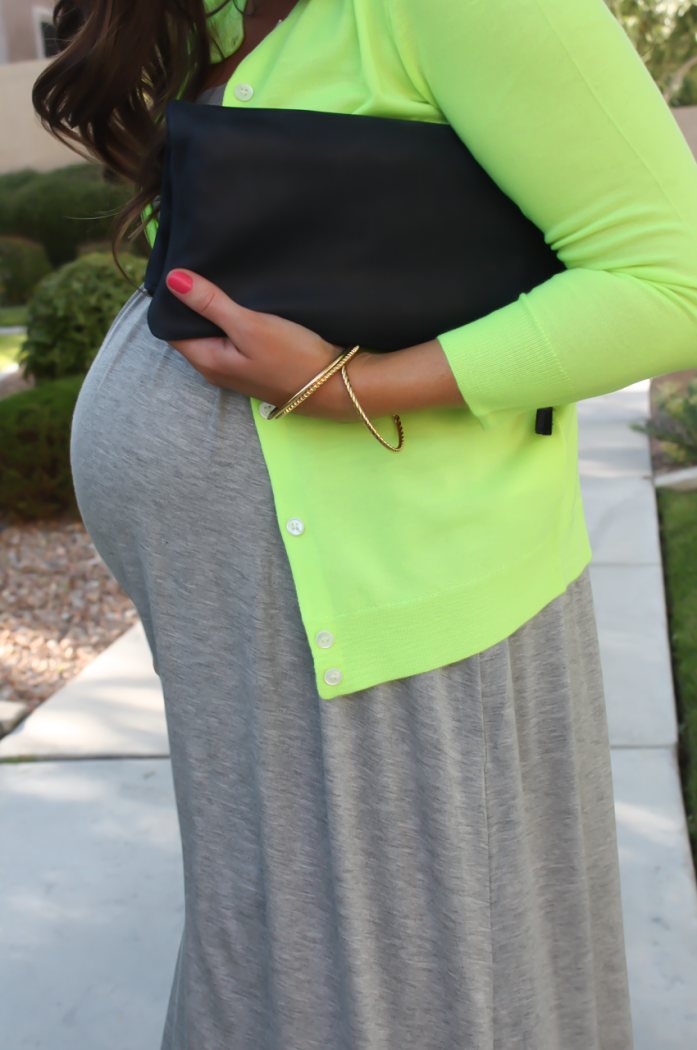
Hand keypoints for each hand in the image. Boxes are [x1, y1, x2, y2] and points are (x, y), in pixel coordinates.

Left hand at [165, 269, 361, 419]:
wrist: (334, 385)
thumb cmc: (293, 358)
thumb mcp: (249, 325)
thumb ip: (211, 303)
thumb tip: (173, 280)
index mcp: (206, 360)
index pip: (171, 327)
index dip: (173, 299)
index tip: (181, 270)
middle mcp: (215, 368)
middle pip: (191, 329)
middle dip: (192, 302)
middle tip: (200, 268)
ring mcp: (235, 368)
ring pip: (213, 333)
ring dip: (215, 311)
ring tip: (221, 280)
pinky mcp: (254, 365)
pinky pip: (232, 338)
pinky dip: (232, 320)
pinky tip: (242, 303)